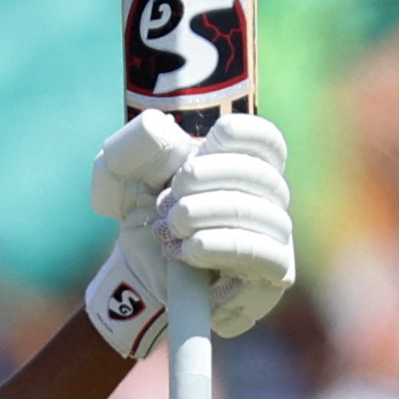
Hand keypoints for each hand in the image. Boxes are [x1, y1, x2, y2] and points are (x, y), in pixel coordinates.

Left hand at [84, 110, 293, 356]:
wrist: (137, 270)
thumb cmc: (141, 214)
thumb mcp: (122, 174)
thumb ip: (134, 145)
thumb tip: (160, 128)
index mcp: (242, 160)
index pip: (264, 138)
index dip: (236, 135)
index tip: (201, 147)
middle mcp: (268, 194)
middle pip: (259, 173)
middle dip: (201, 180)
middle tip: (166, 200)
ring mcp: (276, 232)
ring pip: (261, 213)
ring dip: (202, 216)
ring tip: (169, 228)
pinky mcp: (275, 270)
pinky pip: (264, 252)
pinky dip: (218, 246)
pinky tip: (189, 250)